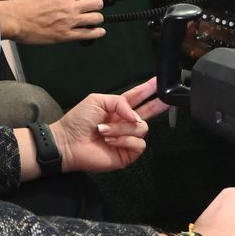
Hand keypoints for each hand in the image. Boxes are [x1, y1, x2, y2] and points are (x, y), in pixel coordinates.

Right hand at [0, 0, 104, 43]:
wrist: (14, 19)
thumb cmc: (25, 4)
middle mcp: (70, 7)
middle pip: (97, 3)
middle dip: (97, 4)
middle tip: (92, 6)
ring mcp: (69, 22)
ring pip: (96, 18)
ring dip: (96, 18)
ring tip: (92, 18)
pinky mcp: (65, 36)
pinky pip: (88, 35)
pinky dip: (97, 33)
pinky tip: (99, 31)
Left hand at [49, 77, 170, 173]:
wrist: (68, 142)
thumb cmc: (78, 121)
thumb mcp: (97, 100)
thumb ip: (120, 102)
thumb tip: (135, 116)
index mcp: (116, 109)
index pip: (136, 98)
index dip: (147, 90)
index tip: (159, 82)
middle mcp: (124, 123)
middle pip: (147, 112)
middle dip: (157, 105)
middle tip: (166, 100)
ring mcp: (127, 139)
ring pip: (141, 128)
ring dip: (122, 128)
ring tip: (104, 130)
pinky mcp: (127, 153)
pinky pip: (138, 144)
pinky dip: (124, 140)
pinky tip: (110, 140)